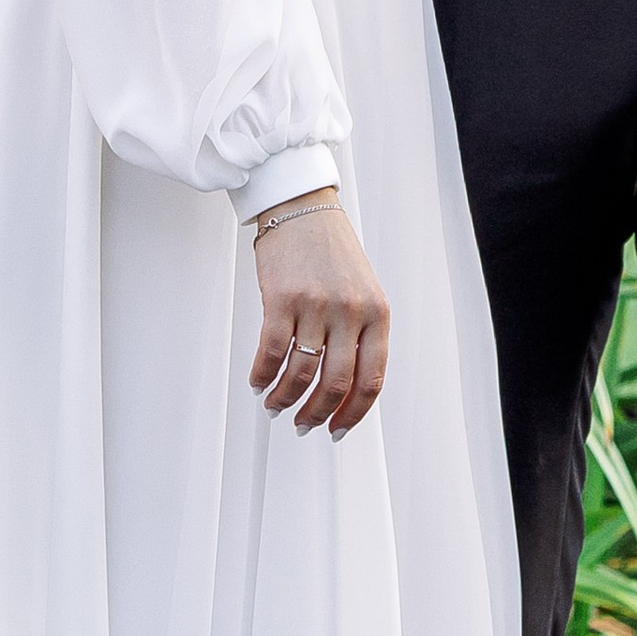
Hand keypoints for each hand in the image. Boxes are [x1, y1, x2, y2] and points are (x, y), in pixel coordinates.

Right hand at [251, 196, 388, 438]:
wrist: (302, 206)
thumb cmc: (332, 251)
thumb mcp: (363, 291)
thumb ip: (361, 333)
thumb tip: (346, 387)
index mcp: (377, 313)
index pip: (371, 379)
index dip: (353, 412)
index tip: (338, 429)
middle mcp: (350, 311)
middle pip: (335, 383)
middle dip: (317, 414)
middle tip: (304, 425)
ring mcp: (316, 305)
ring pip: (301, 373)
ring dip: (285, 398)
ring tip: (276, 405)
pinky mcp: (282, 298)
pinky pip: (271, 351)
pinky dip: (263, 375)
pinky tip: (259, 382)